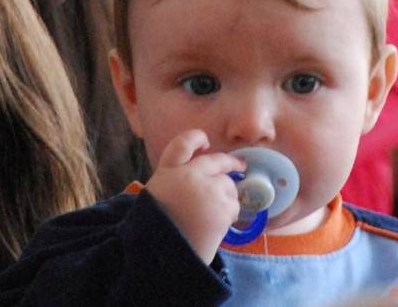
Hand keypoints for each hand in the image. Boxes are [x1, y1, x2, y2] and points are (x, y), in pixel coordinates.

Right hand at [145, 130, 244, 263]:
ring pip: (229, 186)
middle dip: (231, 164)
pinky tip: (216, 226)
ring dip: (227, 197)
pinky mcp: (222, 207)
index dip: (195, 139)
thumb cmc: (157, 231)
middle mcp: (188, 175)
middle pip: (216, 161)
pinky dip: (229, 215)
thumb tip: (200, 178)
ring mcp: (208, 189)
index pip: (182, 144)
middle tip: (240, 166)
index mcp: (167, 172)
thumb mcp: (157, 198)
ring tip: (212, 215)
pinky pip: (234, 206)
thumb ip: (176, 182)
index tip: (205, 141)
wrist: (162, 258)